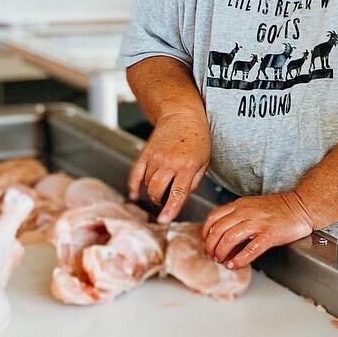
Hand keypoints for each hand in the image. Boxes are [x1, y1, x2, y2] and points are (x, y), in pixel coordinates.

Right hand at [128, 108, 210, 222]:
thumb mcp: (204, 161)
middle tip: (165, 200)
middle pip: (157, 190)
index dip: (170, 209)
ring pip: (147, 184)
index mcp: (188, 166)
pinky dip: (133, 186)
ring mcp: (155, 157)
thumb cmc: (198, 138)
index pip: (177, 193)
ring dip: (152, 192)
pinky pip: (135, 174)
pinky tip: (134, 195)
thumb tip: (180, 198)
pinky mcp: (145, 153)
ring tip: (160, 189)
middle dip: (160, 201)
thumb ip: (194, 181)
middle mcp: (170, 163)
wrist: (182, 115)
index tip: (163, 221)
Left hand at [202, 191, 313, 268]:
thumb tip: (224, 233)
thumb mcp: (253, 205)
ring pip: (229, 239)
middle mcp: (246, 212)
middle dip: (211, 246)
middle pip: (217, 230)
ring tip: (222, 261)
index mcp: (240, 205)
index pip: (213, 218)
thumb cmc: (280, 208)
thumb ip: (238, 215)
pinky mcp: (269, 235)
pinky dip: (239, 259)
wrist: (302, 206)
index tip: (207, 242)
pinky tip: (235, 264)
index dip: (206, 233)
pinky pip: (249, 249)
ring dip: (222, 253)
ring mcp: (258, 223)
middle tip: (212, 255)